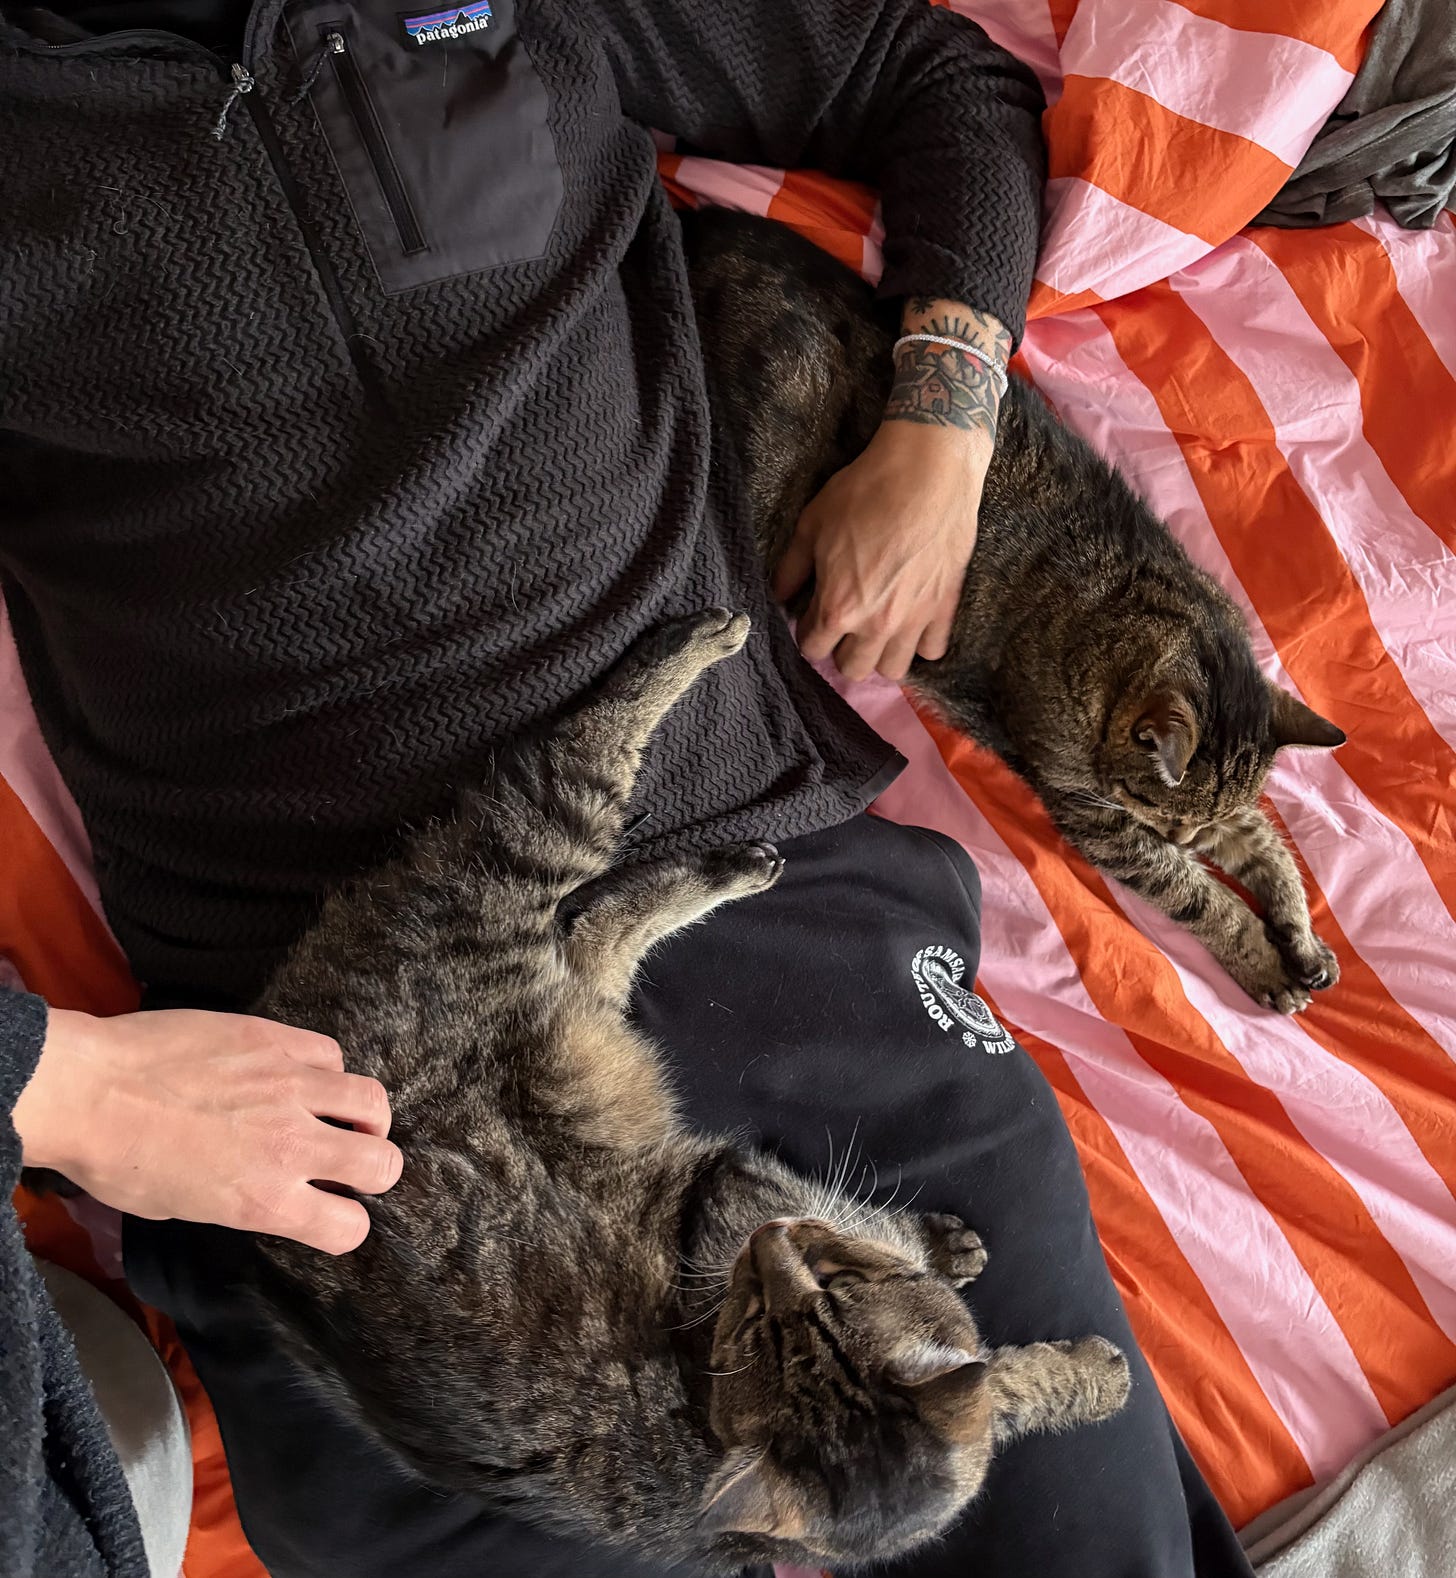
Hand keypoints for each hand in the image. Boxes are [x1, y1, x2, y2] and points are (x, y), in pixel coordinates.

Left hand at [14, 1007, 400, 1253]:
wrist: (88, 1090)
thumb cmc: (118, 1160)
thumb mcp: (184, 1208)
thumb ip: (245, 1200)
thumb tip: (272, 1188)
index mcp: (266, 1201)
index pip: (349, 1226)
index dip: (345, 1223)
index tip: (332, 1212)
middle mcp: (290, 1145)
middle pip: (382, 1163)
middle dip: (376, 1170)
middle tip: (355, 1163)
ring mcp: (289, 1085)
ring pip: (372, 1101)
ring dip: (365, 1117)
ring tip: (346, 1115)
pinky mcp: (275, 1039)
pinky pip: (330, 1054)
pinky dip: (325, 1070)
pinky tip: (301, 1076)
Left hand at [774, 420, 989, 681]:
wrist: (929, 470)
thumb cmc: (865, 493)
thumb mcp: (813, 525)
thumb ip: (791, 568)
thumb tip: (778, 595)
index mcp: (838, 608)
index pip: (812, 648)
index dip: (808, 633)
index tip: (812, 617)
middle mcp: (876, 625)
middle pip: (852, 669)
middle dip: (841, 651)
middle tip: (844, 625)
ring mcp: (914, 620)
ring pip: (893, 669)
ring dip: (880, 656)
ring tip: (877, 631)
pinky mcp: (945, 607)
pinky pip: (933, 651)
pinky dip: (921, 643)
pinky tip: (912, 623)